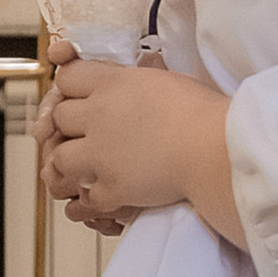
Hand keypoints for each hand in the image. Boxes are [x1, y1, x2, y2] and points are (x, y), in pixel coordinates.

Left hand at [40, 54, 233, 231]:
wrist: (218, 151)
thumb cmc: (204, 114)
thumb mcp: (164, 81)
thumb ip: (133, 82)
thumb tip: (125, 80)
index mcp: (113, 84)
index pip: (66, 78)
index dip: (72, 90)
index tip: (82, 98)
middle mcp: (99, 116)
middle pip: (59, 118)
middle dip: (72, 127)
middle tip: (90, 134)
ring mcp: (101, 154)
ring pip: (60, 158)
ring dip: (74, 163)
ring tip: (94, 166)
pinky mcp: (111, 188)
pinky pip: (84, 197)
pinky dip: (93, 198)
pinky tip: (104, 194)